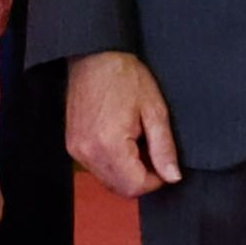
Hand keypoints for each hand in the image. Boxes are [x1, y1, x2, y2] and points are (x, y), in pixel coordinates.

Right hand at [65, 49, 185, 197]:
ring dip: (126, 172)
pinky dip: (112, 163)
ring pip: (108, 181)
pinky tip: (121, 141)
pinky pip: (96, 168)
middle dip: (141, 178)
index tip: (163, 163)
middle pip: (120, 188)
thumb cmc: (125, 77)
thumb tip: (173, 177)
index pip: (135, 186)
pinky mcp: (72, 145)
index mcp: (110, 145)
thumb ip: (164, 148)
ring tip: (136, 142)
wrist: (94, 56)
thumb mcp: (155, 110)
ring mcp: (77, 150)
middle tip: (151, 151)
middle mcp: (88, 152)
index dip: (155, 181)